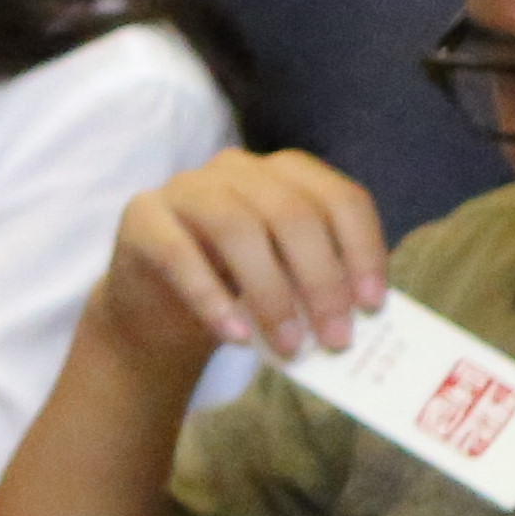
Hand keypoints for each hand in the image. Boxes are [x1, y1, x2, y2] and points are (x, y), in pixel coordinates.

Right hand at [96, 147, 392, 376]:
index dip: (362, 251)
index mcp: (285, 174)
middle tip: (335, 339)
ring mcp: (185, 188)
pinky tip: (236, 336)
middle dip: (321, 281)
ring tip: (289, 347)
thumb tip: (362, 312)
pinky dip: (212, 298)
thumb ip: (321, 281)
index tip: (372, 306)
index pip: (340, 199)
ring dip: (271, 294)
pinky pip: (179, 253)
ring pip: (239, 228)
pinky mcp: (141, 217)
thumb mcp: (290, 280)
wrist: (158, 310)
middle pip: (292, 214)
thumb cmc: (238, 293)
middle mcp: (237, 169)